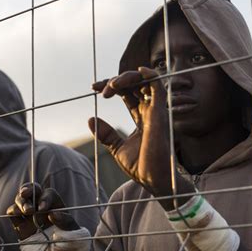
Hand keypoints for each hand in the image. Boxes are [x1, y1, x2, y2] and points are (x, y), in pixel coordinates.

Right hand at [7, 183, 78, 239]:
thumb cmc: (67, 238)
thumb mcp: (71, 230)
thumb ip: (64, 221)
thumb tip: (53, 214)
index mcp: (55, 203)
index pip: (48, 194)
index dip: (45, 198)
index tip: (43, 209)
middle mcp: (41, 205)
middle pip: (32, 190)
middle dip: (28, 188)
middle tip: (26, 193)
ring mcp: (29, 213)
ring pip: (21, 199)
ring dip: (21, 201)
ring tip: (27, 211)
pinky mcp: (19, 223)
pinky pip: (12, 213)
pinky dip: (12, 211)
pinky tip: (16, 213)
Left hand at [90, 67, 193, 209]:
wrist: (153, 178)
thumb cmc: (141, 167)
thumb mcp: (117, 148)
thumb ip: (106, 134)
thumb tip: (91, 120)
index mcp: (142, 117)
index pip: (127, 93)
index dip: (111, 86)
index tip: (93, 88)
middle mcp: (150, 111)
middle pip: (135, 84)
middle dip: (115, 80)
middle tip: (99, 88)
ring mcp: (156, 111)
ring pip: (146, 81)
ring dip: (127, 77)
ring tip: (111, 86)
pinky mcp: (160, 112)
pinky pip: (159, 87)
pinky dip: (150, 75)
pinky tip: (139, 72)